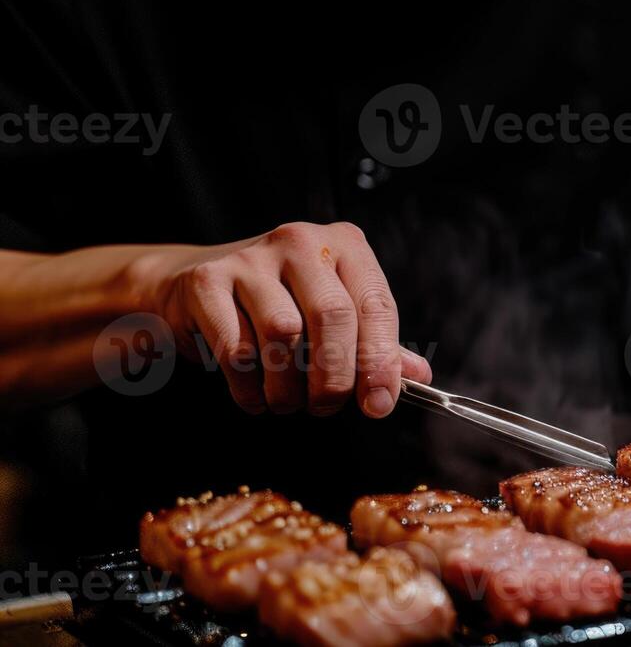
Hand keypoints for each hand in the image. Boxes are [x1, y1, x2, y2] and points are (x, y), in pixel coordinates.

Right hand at [128, 222, 431, 416]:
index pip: (375, 305)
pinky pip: (236, 347)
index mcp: (346, 245)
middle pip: (333, 316)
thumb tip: (419, 378)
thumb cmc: (280, 302)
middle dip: (335, 378)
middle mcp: (301, 242)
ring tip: (288, 402)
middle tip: (326, 407)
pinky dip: (249, 387)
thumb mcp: (332, 313)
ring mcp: (251, 257)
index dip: (381, 362)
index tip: (379, 405)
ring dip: (289, 387)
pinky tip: (254, 395)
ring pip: (284, 334)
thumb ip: (375, 343)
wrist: (193, 285)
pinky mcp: (207, 281)